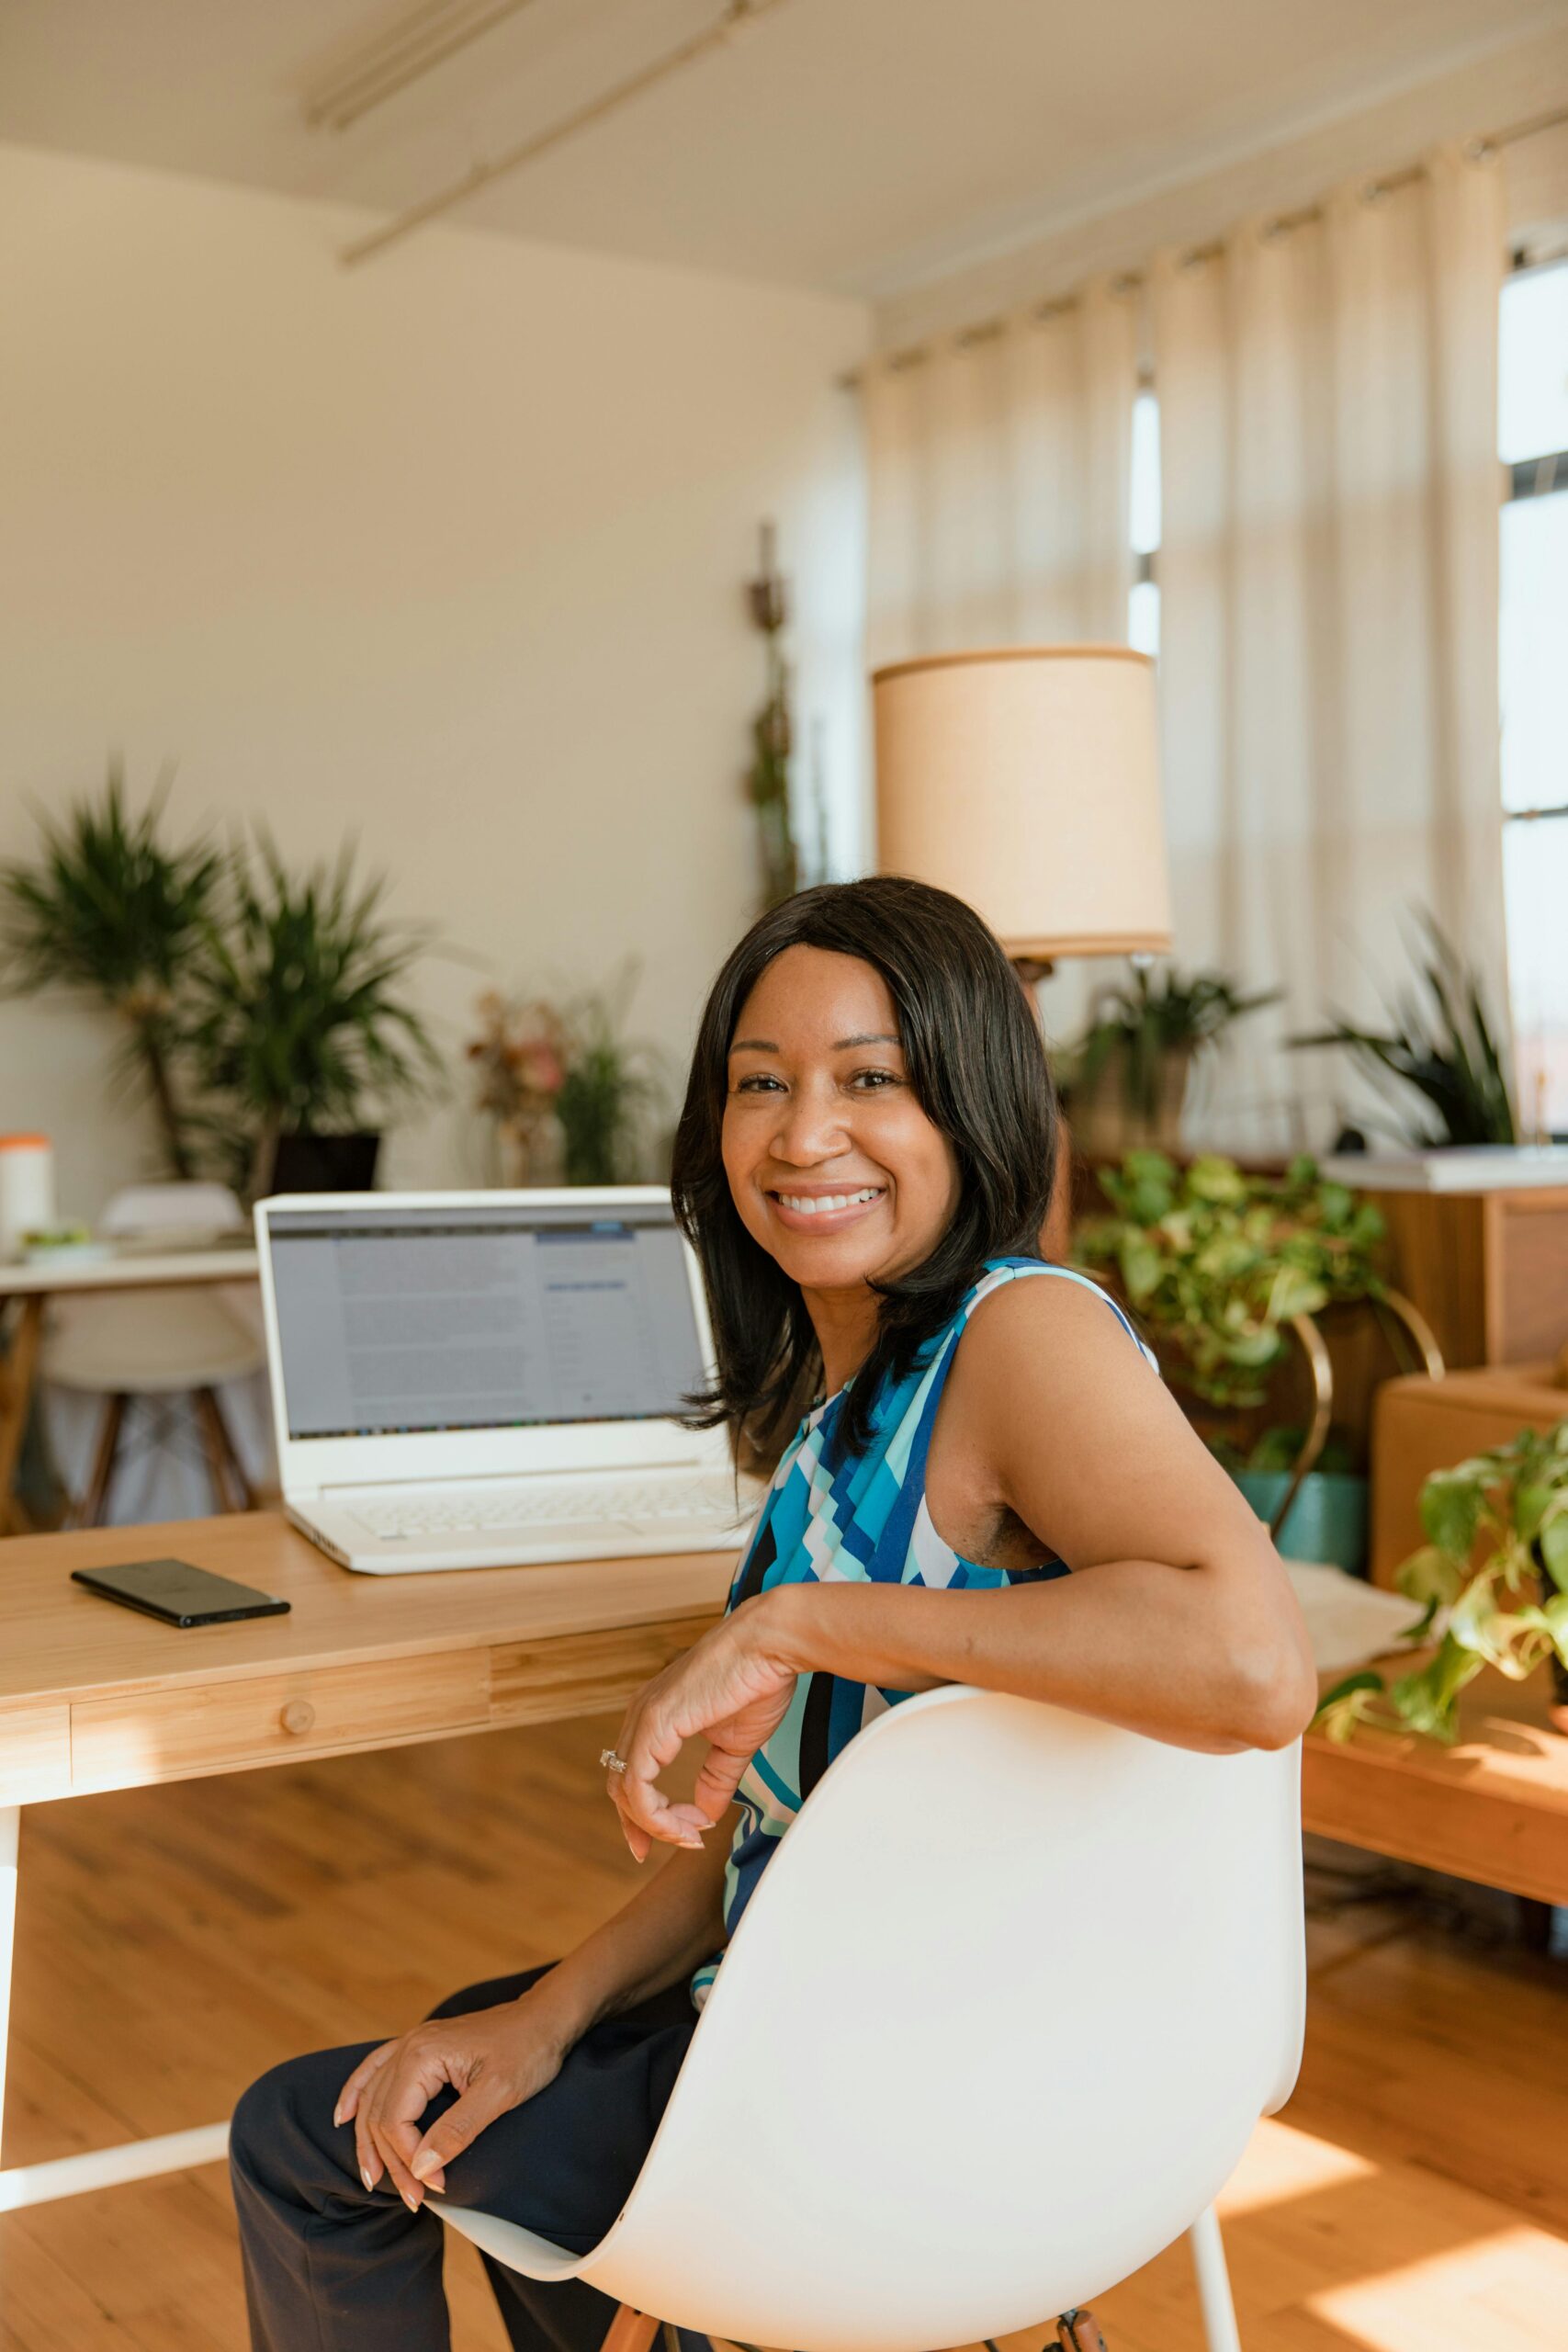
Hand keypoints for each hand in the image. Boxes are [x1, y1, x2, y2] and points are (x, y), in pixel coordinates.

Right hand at [333, 1992, 570, 2208]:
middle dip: (392, 2161)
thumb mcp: (500, 2093)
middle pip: (380, 2114)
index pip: (396, 2120)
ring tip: (372, 2180)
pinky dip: (356, 2094)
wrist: (545, 2018)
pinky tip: (343, 2116)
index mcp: (423, 2054)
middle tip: (413, 2200)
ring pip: (372, 2098)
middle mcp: (409, 2045)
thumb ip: (458, 2129)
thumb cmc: (528, 2050)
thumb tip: (421, 2166)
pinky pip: (374, 2071)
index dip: (411, 2159)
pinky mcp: (419, 2048)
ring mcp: (412, 2044)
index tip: (437, 2187)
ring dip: (369, 2141)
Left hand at [607, 1594, 798, 1861]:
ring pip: (625, 1791)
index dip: (646, 1814)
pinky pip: (638, 1785)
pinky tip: (687, 1823)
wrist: (770, 1645)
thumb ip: (716, 1778)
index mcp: (656, 1715)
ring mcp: (644, 1718)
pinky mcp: (655, 1723)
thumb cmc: (757, 1681)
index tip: (680, 1836)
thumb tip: (707, 1811)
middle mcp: (641, 1714)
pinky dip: (656, 1814)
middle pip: (620, 1786)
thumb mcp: (734, 1743)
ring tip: (690, 1836)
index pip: (632, 1774)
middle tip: (676, 1846)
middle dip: (643, 1826)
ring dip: (656, 1825)